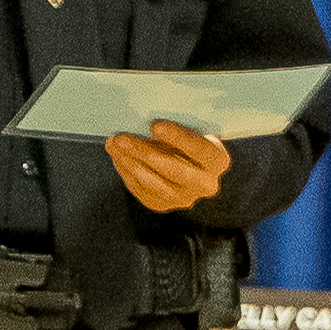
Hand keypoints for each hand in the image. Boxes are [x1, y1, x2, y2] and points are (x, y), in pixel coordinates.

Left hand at [104, 119, 231, 213]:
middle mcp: (205, 185)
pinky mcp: (163, 205)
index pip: (198, 149)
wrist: (189, 164)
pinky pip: (142, 191)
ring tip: (113, 144)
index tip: (153, 125)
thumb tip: (148, 124)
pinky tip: (117, 157)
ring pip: (154, 183)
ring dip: (130, 163)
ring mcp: (184, 199)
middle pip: (173, 170)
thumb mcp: (193, 129)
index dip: (176, 137)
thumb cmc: (188, 138)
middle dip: (143, 152)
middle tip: (121, 137)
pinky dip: (127, 173)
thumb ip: (177, 129)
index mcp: (218, 160)